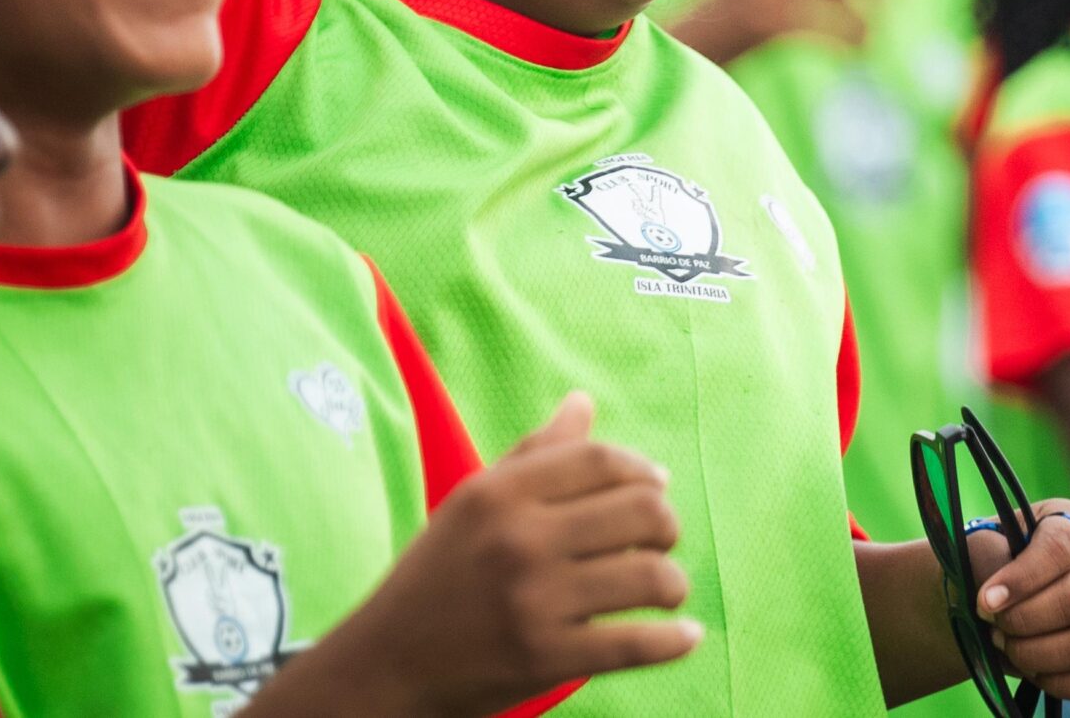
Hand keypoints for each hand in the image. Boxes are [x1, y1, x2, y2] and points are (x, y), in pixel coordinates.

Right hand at [334, 393, 697, 713]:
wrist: (384, 668)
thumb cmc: (436, 578)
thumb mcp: (473, 504)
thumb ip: (533, 453)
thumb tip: (583, 402)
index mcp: (500, 494)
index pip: (601, 460)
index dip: (642, 470)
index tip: (656, 485)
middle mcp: (519, 540)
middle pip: (640, 510)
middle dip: (667, 524)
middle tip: (659, 540)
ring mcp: (533, 601)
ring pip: (649, 576)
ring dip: (672, 583)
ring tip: (665, 589)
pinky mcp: (545, 659)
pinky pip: (635, 643)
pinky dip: (673, 641)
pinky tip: (685, 636)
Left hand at [966, 501, 1069, 701]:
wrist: (993, 598)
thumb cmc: (991, 561)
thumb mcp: (983, 545)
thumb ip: (988, 559)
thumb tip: (998, 599)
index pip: (1061, 546)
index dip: (1022, 578)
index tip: (986, 601)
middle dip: (1024, 619)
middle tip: (993, 624)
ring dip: (1032, 652)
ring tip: (1004, 643)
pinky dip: (1052, 680)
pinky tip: (1028, 665)